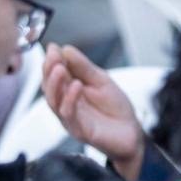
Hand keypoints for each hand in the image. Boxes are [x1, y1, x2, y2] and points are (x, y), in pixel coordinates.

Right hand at [42, 44, 146, 178]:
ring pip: (54, 101)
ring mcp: (70, 118)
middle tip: (54, 57)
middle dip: (49, 70)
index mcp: (69, 90)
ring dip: (55, 84)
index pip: (54, 74)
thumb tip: (65, 49)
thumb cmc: (115, 108)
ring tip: (60, 69)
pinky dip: (70, 100)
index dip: (52, 61)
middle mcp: (65, 104)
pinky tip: (76, 86)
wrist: (132, 132)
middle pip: (49, 87)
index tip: (53, 48)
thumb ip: (84, 67)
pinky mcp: (78, 130)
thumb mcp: (102, 81)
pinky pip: (69, 115)